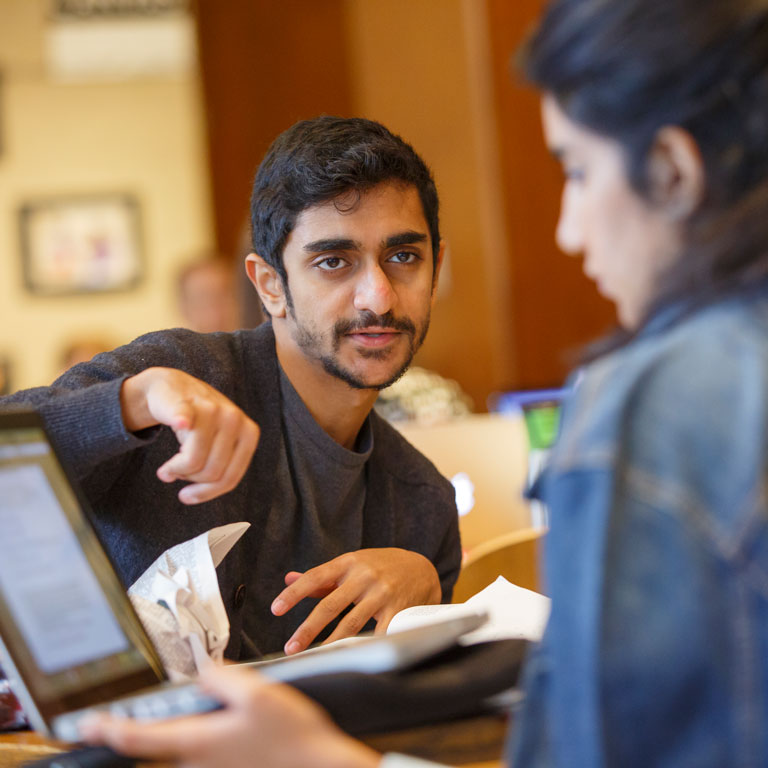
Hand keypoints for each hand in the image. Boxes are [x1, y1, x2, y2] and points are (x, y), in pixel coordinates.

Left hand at [79, 666, 379, 767]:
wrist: (318, 767)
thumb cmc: (292, 737)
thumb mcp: (258, 693)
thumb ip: (222, 677)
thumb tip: (203, 674)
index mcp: (198, 741)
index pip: (139, 738)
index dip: (107, 729)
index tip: (85, 725)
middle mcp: (198, 762)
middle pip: (165, 738)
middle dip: (168, 718)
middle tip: (202, 700)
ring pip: (189, 742)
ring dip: (195, 726)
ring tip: (242, 711)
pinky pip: (208, 752)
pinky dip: (210, 735)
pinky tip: (248, 725)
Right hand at [120, 367, 259, 504]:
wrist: (173, 387)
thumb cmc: (199, 422)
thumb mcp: (221, 443)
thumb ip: (223, 467)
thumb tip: (194, 495)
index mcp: (248, 433)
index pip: (230, 478)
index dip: (206, 493)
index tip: (187, 495)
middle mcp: (234, 419)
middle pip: (210, 473)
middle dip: (189, 479)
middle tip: (177, 472)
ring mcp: (210, 409)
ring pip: (193, 461)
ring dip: (175, 470)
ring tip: (169, 466)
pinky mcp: (185, 404)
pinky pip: (184, 419)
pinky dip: (180, 421)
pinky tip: (178, 424)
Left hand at [272, 548, 441, 653]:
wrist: (421, 568)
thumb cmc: (380, 567)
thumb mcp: (351, 564)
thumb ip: (321, 577)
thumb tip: (289, 579)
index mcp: (349, 562)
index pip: (315, 577)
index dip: (294, 593)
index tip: (276, 609)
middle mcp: (364, 576)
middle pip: (331, 604)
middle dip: (308, 628)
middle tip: (291, 648)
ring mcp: (382, 593)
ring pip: (352, 623)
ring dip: (330, 644)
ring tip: (314, 658)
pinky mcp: (398, 610)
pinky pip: (377, 634)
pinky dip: (363, 647)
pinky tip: (350, 659)